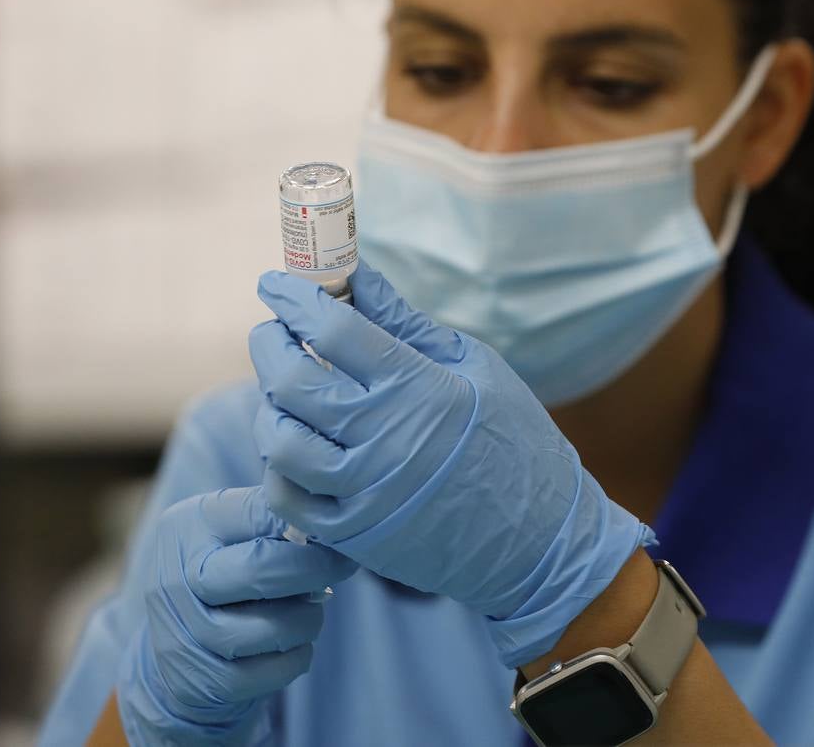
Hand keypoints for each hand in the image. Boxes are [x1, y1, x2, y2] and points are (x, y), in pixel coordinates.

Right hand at [116, 487, 357, 743]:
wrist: (175, 643)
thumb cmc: (222, 568)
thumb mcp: (231, 528)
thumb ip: (271, 513)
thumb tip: (332, 510)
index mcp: (187, 527)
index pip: (261, 514)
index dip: (309, 525)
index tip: (335, 533)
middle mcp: (174, 578)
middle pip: (261, 570)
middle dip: (314, 571)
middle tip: (339, 567)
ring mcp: (182, 635)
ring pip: (271, 628)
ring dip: (308, 618)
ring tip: (311, 608)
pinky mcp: (201, 682)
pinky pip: (272, 671)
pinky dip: (297, 656)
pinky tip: (295, 642)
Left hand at [248, 261, 652, 666]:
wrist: (542, 536)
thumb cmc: (515, 439)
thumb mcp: (474, 367)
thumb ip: (406, 322)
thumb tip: (358, 275)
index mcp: (417, 386)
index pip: (333, 329)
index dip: (295, 299)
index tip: (277, 284)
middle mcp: (384, 437)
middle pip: (292, 379)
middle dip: (271, 343)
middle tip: (277, 331)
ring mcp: (364, 491)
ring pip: (279, 439)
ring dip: (271, 405)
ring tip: (287, 390)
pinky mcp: (354, 534)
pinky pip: (287, 497)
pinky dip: (279, 466)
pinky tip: (297, 445)